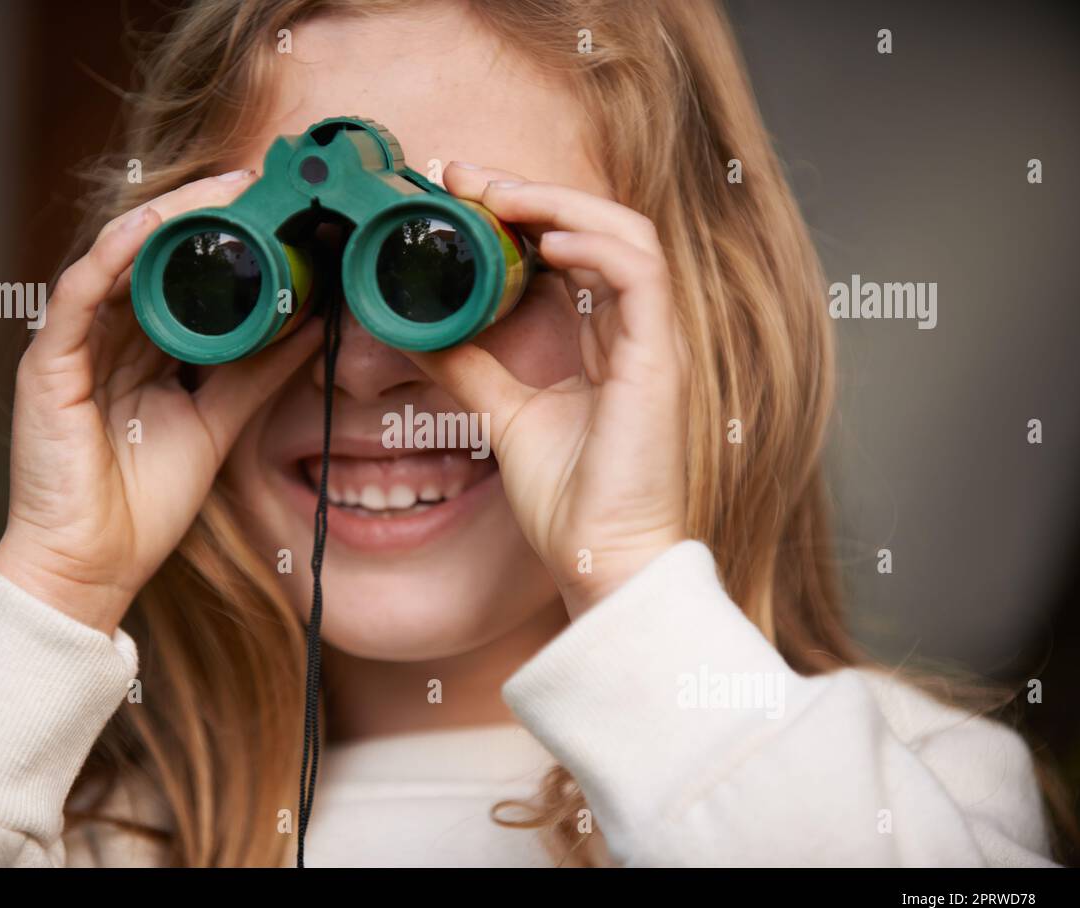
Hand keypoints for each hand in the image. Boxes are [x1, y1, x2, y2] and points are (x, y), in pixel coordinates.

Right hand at [0, 171, 321, 633]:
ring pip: (116, 259)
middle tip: (258, 181)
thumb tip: (315, 326)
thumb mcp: (218, 422)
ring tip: (221, 191)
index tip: (278, 209)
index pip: (180, 274)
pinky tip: (151, 227)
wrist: (93, 566)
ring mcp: (72, 346)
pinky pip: (77, 295)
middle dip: (202, 214)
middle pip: (150, 254)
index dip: (223, 237)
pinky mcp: (47, 363)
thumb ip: (260, 373)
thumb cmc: (144, 503)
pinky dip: (112, 257)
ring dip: (166, 219)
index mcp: (140, 348)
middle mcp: (104, 336)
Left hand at [407, 163, 689, 618]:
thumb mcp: (504, 416)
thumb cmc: (570, 500)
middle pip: (593, 229)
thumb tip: (419, 331)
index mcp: (603, 342)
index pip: (570, 250)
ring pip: (624, 234)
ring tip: (497, 195)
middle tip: (462, 174)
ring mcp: (652, 342)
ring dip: (559, 204)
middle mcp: (632, 331)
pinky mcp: (659, 359)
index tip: (457, 192)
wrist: (603, 560)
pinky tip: (545, 238)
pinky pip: (641, 275)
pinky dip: (596, 244)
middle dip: (528, 192)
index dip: (520, 212)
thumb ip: (471, 368)